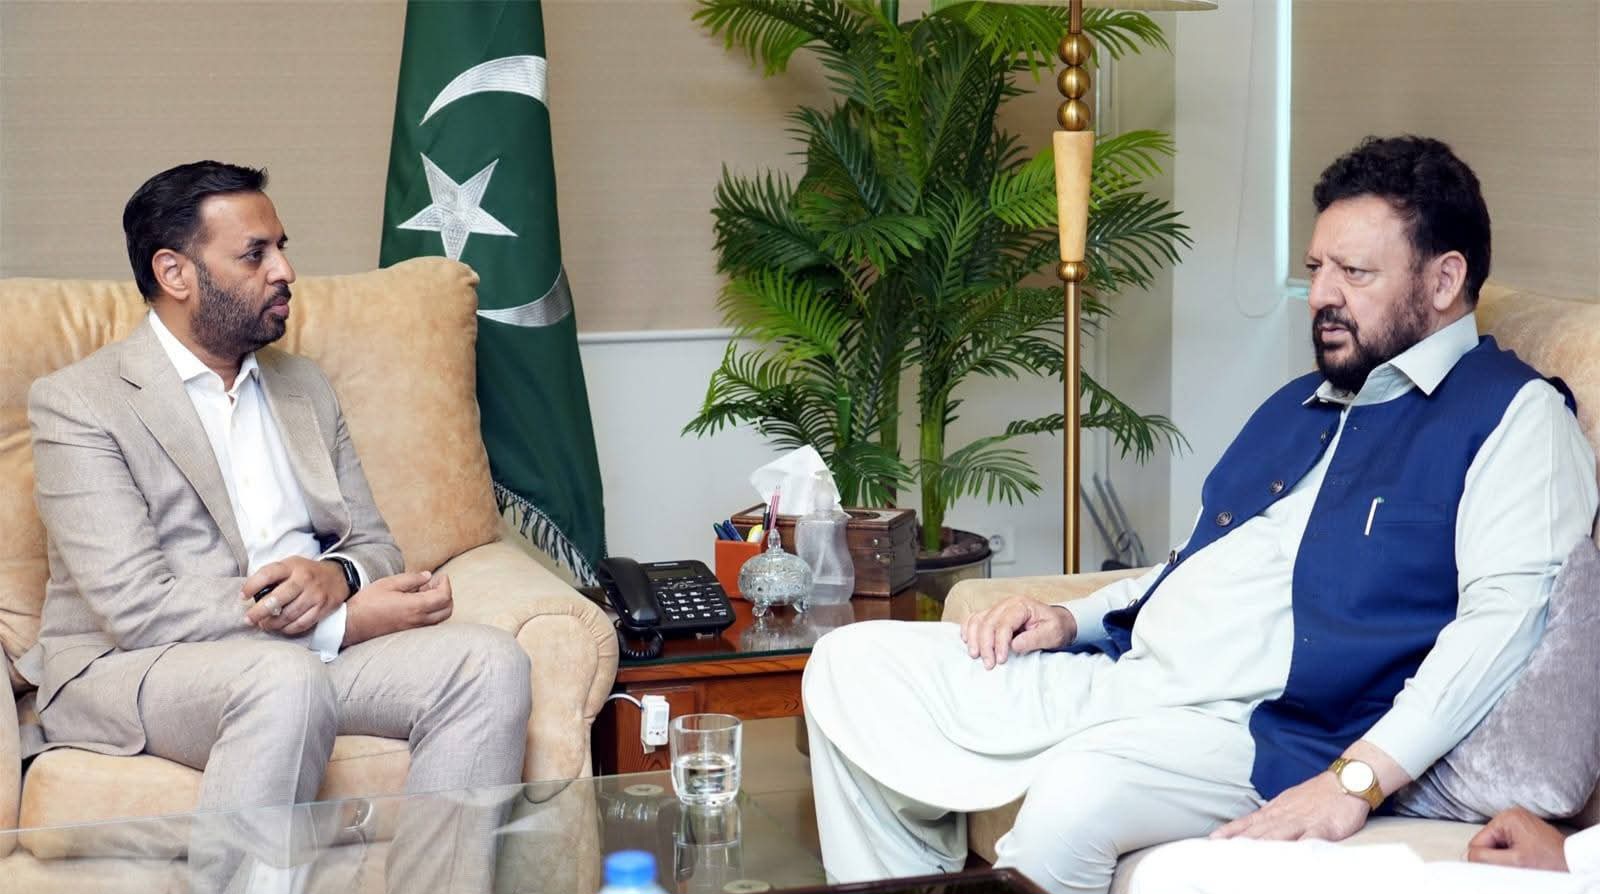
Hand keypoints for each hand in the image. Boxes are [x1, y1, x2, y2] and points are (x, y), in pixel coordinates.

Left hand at [242, 556, 352, 634]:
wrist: (338, 576)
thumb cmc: (306, 572)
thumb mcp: (291, 565)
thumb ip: (274, 576)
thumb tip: (251, 595)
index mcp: (292, 566)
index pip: (267, 574)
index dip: (251, 586)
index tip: (242, 597)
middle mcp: (304, 579)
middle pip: (276, 599)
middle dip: (258, 612)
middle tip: (248, 619)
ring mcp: (314, 594)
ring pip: (288, 615)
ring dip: (272, 623)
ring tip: (264, 625)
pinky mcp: (323, 608)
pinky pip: (302, 624)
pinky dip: (288, 629)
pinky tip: (281, 628)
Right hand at [341, 570, 452, 646]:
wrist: (352, 623)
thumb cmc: (368, 602)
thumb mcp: (389, 583)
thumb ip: (412, 579)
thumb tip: (428, 576)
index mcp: (416, 606)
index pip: (444, 597)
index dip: (446, 584)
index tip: (440, 576)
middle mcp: (418, 620)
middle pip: (447, 610)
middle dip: (446, 594)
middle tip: (436, 583)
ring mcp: (414, 628)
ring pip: (439, 618)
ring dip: (439, 604)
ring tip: (425, 591)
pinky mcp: (408, 632)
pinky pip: (429, 623)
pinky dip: (431, 612)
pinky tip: (417, 602)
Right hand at [958, 595, 1076, 668]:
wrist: (1057, 623)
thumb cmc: (1055, 627)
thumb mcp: (1052, 633)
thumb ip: (1034, 638)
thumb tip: (1014, 645)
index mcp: (1021, 606)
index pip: (1004, 624)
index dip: (1000, 643)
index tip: (1001, 660)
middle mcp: (1006, 604)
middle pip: (988, 622)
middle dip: (985, 645)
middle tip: (989, 664)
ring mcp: (997, 609)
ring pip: (977, 620)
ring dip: (974, 638)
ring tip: (975, 656)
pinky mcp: (992, 616)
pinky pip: (974, 619)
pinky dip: (968, 629)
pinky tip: (967, 641)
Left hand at [1211, 771, 1369, 841]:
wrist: (1347, 780)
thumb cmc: (1316, 795)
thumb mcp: (1288, 802)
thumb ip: (1270, 817)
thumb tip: (1251, 828)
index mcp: (1276, 810)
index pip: (1249, 822)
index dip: (1231, 831)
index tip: (1213, 840)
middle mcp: (1286, 815)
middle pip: (1259, 831)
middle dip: (1241, 842)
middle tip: (1223, 852)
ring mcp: (1304, 820)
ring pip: (1279, 833)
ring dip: (1262, 845)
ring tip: (1247, 856)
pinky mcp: (1325, 826)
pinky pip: (1312, 838)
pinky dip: (1301, 846)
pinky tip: (1294, 855)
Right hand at [1467, 807, 1568, 871]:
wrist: (1574, 864)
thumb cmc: (1551, 861)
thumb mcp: (1513, 862)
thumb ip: (1484, 857)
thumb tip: (1466, 856)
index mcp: (1506, 817)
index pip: (1477, 841)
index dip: (1486, 859)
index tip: (1502, 867)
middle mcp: (1512, 814)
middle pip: (1487, 842)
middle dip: (1497, 857)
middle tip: (1516, 865)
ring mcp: (1519, 821)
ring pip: (1497, 844)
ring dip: (1505, 857)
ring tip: (1524, 862)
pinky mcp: (1525, 828)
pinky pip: (1508, 844)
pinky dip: (1513, 854)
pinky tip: (1527, 858)